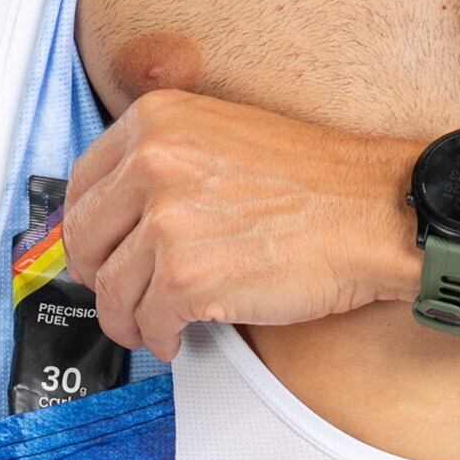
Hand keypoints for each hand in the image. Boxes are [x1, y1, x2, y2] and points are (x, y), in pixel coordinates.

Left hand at [62, 89, 419, 359]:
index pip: (82, 183)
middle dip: (96, 276)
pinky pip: (148, 321)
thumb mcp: (225, 134)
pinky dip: (158, 338)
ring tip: (148, 324)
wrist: (378, 212)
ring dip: (127, 317)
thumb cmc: (320, 181)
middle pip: (83, 238)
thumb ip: (167, 160)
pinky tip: (175, 336)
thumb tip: (120, 208)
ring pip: (111, 289)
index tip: (95, 247)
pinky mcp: (187, 278)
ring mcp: (167, 222)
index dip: (87, 227)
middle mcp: (153, 163)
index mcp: (157, 122)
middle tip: (116, 292)